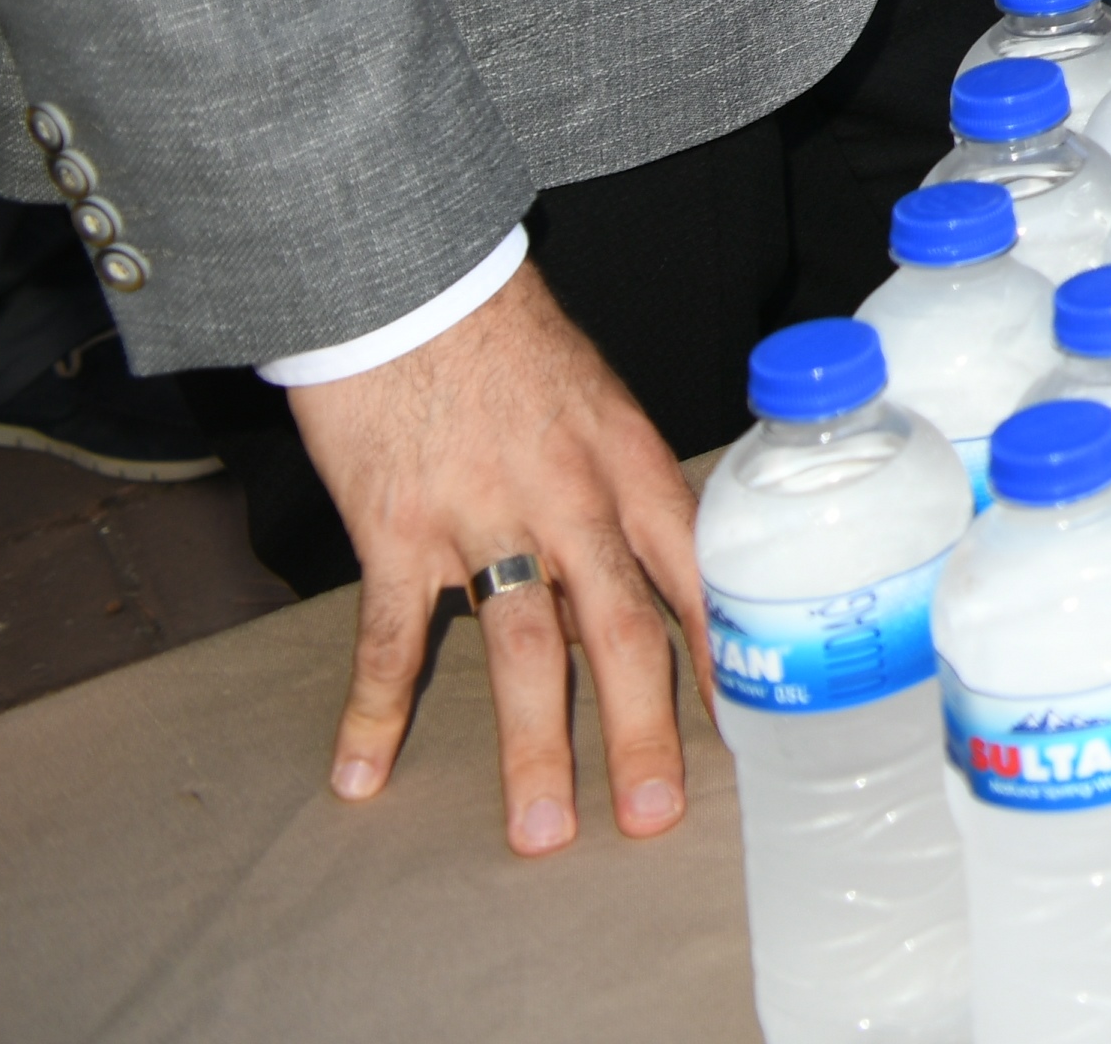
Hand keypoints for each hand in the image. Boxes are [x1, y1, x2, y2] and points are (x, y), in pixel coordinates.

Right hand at [290, 262, 705, 856]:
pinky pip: (391, 635)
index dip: (721, 650)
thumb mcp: (594, 398)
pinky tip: (362, 774)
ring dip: (532, 748)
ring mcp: (484, 517)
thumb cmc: (506, 340)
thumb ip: (619, 483)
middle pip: (621, 629)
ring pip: (523, 650)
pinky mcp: (397, 527)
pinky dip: (374, 709)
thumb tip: (650, 564)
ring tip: (540, 832)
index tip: (748, 723)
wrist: (408, 278)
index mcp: (629, 464)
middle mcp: (570, 498)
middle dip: (642, 731)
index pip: (696, 570)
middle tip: (654, 818)